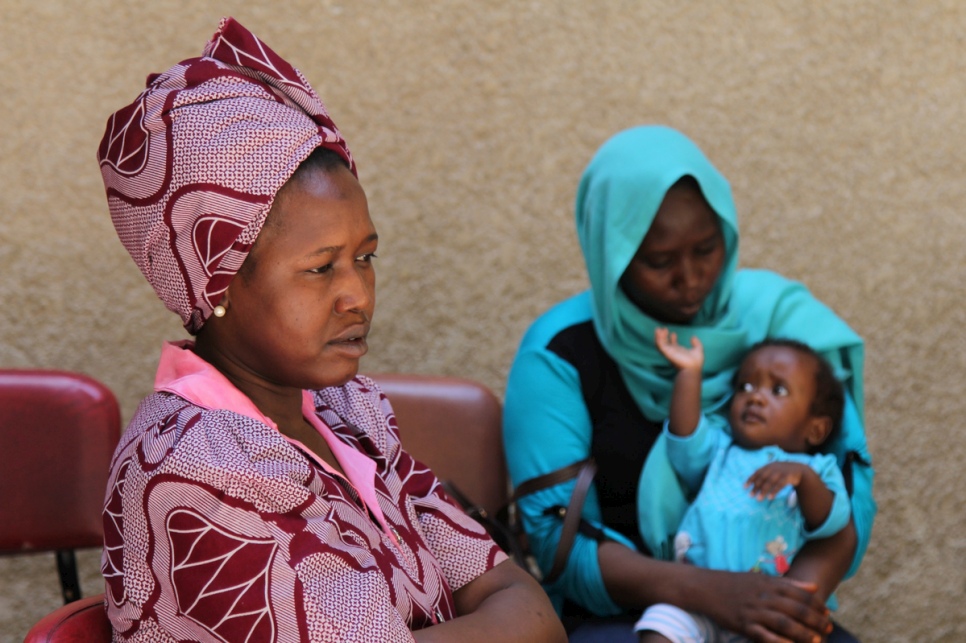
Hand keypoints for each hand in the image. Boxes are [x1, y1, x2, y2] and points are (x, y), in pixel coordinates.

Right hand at [654, 327, 703, 371]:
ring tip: (658, 329)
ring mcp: (668, 352)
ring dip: (658, 336)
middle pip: (664, 343)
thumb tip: (693, 337)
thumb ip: (696, 343)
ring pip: (660, 343)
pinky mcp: (666, 352)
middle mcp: (672, 352)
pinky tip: (659, 332)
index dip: (671, 338)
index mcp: (678, 351)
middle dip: (663, 336)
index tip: (673, 333)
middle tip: (663, 328)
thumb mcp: (698, 350)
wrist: (692, 368)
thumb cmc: (696, 363)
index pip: (672, 344)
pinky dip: (658, 338)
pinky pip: (659, 345)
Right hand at [699, 570, 830, 642]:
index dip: (817, 605)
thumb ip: (789, 584)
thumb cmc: (737, 584)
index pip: (801, 594)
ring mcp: (754, 611)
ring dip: (804, 633)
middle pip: (797, 609)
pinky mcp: (744, 624)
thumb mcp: (763, 579)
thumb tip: (814, 588)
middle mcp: (765, 596)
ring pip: (785, 623)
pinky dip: (779, 642)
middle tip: (828, 629)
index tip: (827, 614)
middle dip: (816, 620)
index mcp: (770, 584)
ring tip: (817, 640)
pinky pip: (765, 635)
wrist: (707, 588)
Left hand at [746, 462, 808, 499]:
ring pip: (770, 482)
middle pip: (762, 478)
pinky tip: (769, 498)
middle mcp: (773, 468)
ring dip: (763, 491)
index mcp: (769, 466)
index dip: (751, 479)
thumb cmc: (784, 472)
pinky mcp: (788, 477)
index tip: (745, 487)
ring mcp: (781, 472)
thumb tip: (754, 485)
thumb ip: (765, 476)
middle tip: (751, 496)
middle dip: (756, 487)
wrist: (800, 470)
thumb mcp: (774, 471)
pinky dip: (774, 491)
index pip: (757, 472)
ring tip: (758, 499)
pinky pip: (779, 485)